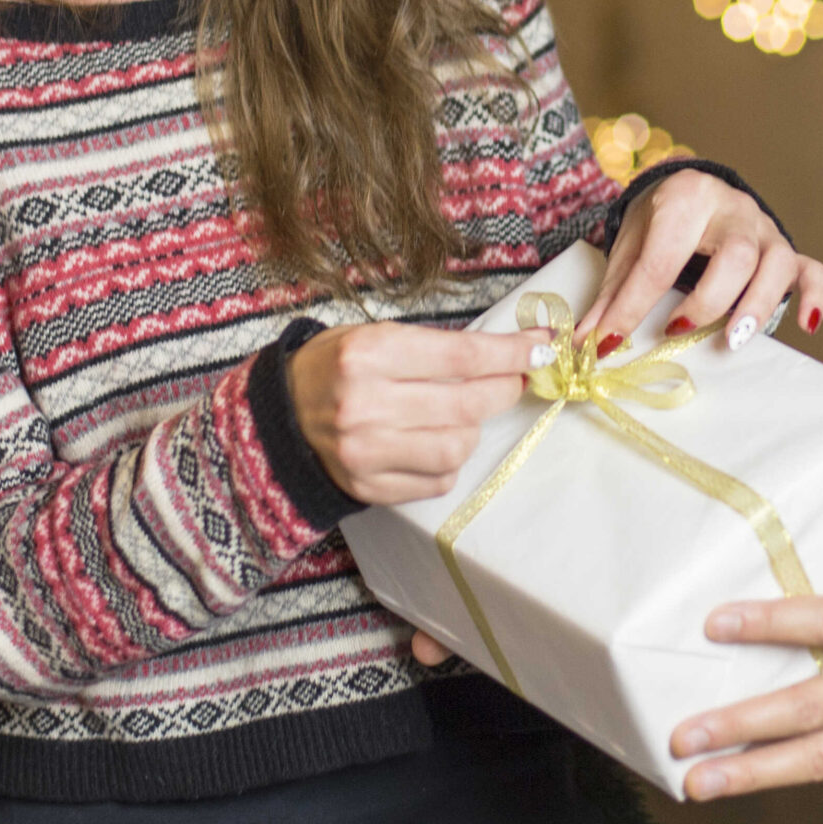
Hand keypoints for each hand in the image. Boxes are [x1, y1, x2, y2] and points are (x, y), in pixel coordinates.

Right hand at [289, 321, 548, 504]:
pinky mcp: (368, 487)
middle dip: (504, 389)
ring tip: (460, 413)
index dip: (512, 353)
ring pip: (459, 446)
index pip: (463, 356)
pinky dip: (449, 461)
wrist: (279, 416)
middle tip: (514, 380)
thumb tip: (514, 352)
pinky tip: (432, 441)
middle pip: (468, 403)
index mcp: (369, 354)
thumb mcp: (378, 336)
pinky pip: (438, 479)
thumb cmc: (336, 366)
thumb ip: (439, 347)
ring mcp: (365, 452)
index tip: (543, 347)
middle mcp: (365, 404)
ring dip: (473, 428)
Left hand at [582, 169, 822, 354]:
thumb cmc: (659, 224)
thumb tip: (585, 344)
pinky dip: (815, 298)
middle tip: (678, 329)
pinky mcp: (787, 249)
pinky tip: (806, 326)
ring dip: (757, 304)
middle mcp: (732, 208)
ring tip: (732, 339)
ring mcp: (764, 229)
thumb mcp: (629, 248)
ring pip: (777, 262)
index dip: (634, 305)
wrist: (691, 192)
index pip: (661, 258)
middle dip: (709, 299)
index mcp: (685, 197)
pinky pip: (812, 270)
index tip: (611, 342)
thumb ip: (611, 295)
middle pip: (735, 254)